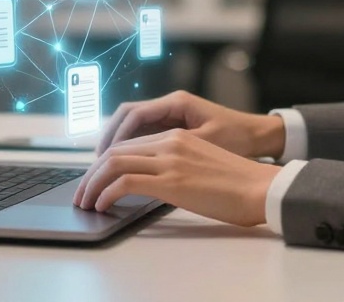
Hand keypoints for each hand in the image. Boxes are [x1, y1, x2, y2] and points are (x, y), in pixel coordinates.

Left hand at [73, 128, 280, 226]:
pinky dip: (107, 194)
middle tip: (82, 193)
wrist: (261, 187)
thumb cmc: (238, 184)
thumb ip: (176, 166)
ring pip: (113, 164)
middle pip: (115, 151)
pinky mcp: (172, 181)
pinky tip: (103, 206)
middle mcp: (170, 142)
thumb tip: (153, 185)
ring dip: (93, 184)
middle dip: (91, 174)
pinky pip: (125, 182)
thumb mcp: (202, 165)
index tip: (95, 180)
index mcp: (177, 136)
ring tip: (86, 203)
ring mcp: (170, 160)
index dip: (105, 162)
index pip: (128, 144)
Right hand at [93, 90, 285, 158]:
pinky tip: (124, 166)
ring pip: (133, 126)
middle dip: (109, 139)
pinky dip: (131, 148)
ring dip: (117, 144)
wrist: (260, 136)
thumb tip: (141, 162)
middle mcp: (170, 105)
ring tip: (103, 167)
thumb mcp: (206, 144)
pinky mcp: (174, 128)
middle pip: (127, 117)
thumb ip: (174, 149)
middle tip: (95, 164)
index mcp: (177, 103)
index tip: (103, 157)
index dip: (115, 137)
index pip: (134, 115)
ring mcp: (171, 115)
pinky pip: (145, 134)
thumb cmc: (238, 138)